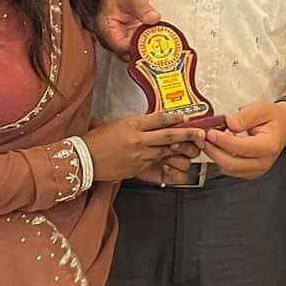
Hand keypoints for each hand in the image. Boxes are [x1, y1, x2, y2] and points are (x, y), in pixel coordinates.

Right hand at [81, 112, 207, 184]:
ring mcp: (140, 156)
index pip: (160, 118)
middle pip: (169, 136)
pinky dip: (167, 163)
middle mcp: (139, 140)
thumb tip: (152, 121)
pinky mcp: (139, 169)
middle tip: (201, 133)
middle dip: (188, 135)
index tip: (187, 116)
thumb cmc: (97, 139)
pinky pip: (158, 165)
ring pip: (167, 152)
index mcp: (132, 124)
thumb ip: (136, 123)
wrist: (84, 159)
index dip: (176, 117)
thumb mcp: (116, 123)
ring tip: (192, 148)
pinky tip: (175, 162)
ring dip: (180, 151)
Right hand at [94, 0, 159, 55]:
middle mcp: (110, 38)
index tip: (154, 43)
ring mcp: (118, 38)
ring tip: (159, 38)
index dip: (140, 48)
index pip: (124, 48)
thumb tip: (154, 18)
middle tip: (161, 43)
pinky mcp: (126, 36)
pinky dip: (145, 40)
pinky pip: (136, 43)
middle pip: (129, 54)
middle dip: (145, 50)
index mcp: (107, 30)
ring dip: (146, 46)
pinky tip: (154, 34)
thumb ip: (142, 8)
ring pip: (133, 50)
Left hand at [196, 101, 285, 180]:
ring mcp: (256, 170)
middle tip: (202, 137)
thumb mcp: (261, 109)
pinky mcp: (248, 172)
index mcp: (269, 146)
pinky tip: (215, 146)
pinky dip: (219, 159)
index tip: (210, 132)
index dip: (224, 141)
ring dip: (214, 155)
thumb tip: (228, 123)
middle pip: (231, 164)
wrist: (284, 126)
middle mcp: (263, 162)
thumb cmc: (274, 118)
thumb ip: (245, 116)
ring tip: (206, 140)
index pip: (242, 148)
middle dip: (213, 151)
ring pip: (228, 169)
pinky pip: (229, 169)